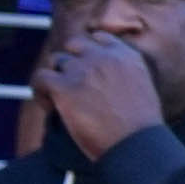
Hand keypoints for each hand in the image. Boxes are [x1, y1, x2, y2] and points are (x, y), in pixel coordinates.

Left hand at [30, 29, 164, 160]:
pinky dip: (41, 91)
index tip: (86, 67)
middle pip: (74, 44)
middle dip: (70, 61)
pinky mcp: (64, 87)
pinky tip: (50, 107)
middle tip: (70, 83)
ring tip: (57, 98)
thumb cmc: (141, 128)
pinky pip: (40, 78)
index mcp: (127, 56)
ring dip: (56, 76)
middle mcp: (103, 57)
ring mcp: (82, 70)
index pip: (100, 38)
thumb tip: (106, 83)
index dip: (89, 51)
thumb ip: (125, 76)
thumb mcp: (144, 89)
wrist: (136, 144)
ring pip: (56, 60)